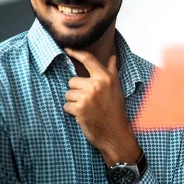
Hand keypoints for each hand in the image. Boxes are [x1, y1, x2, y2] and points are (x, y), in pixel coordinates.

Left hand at [63, 48, 139, 165]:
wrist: (116, 134)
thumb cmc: (116, 112)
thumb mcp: (117, 90)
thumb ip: (112, 72)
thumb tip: (112, 57)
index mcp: (106, 79)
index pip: (88, 60)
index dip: (76, 52)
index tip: (67, 49)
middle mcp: (97, 85)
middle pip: (73, 81)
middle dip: (77, 91)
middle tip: (90, 102)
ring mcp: (87, 97)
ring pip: (68, 94)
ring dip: (74, 102)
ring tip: (88, 109)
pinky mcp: (79, 109)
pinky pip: (66, 105)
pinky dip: (72, 112)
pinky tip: (84, 116)